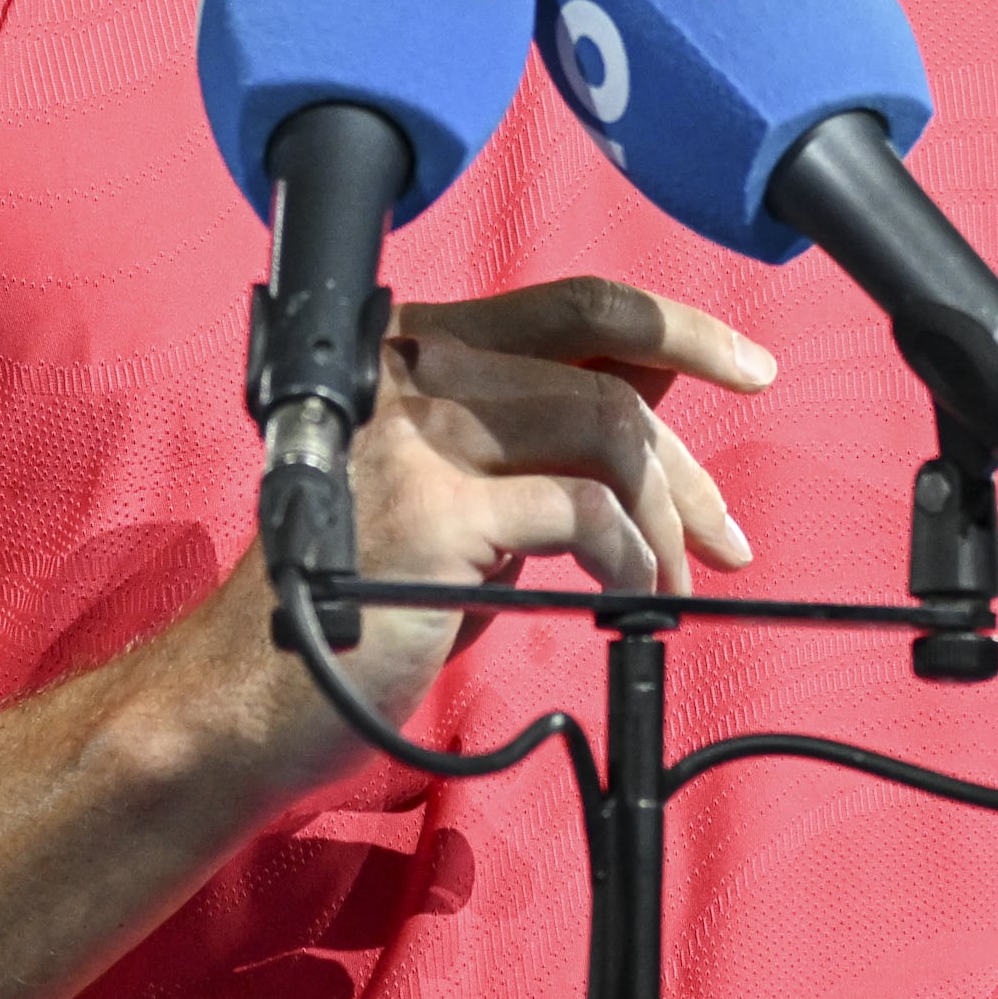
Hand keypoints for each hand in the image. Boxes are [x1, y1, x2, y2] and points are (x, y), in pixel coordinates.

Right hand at [140, 277, 777, 788]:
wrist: (250, 691)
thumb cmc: (354, 599)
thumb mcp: (461, 493)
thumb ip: (540, 431)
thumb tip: (660, 373)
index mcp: (411, 349)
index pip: (573, 306)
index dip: (676, 328)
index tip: (747, 367)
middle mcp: (409, 369)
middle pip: (604, 371)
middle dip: (685, 463)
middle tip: (722, 538)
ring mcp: (418, 434)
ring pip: (606, 430)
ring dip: (663, 517)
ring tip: (667, 581)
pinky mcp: (434, 511)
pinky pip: (583, 514)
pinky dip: (629, 560)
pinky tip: (626, 599)